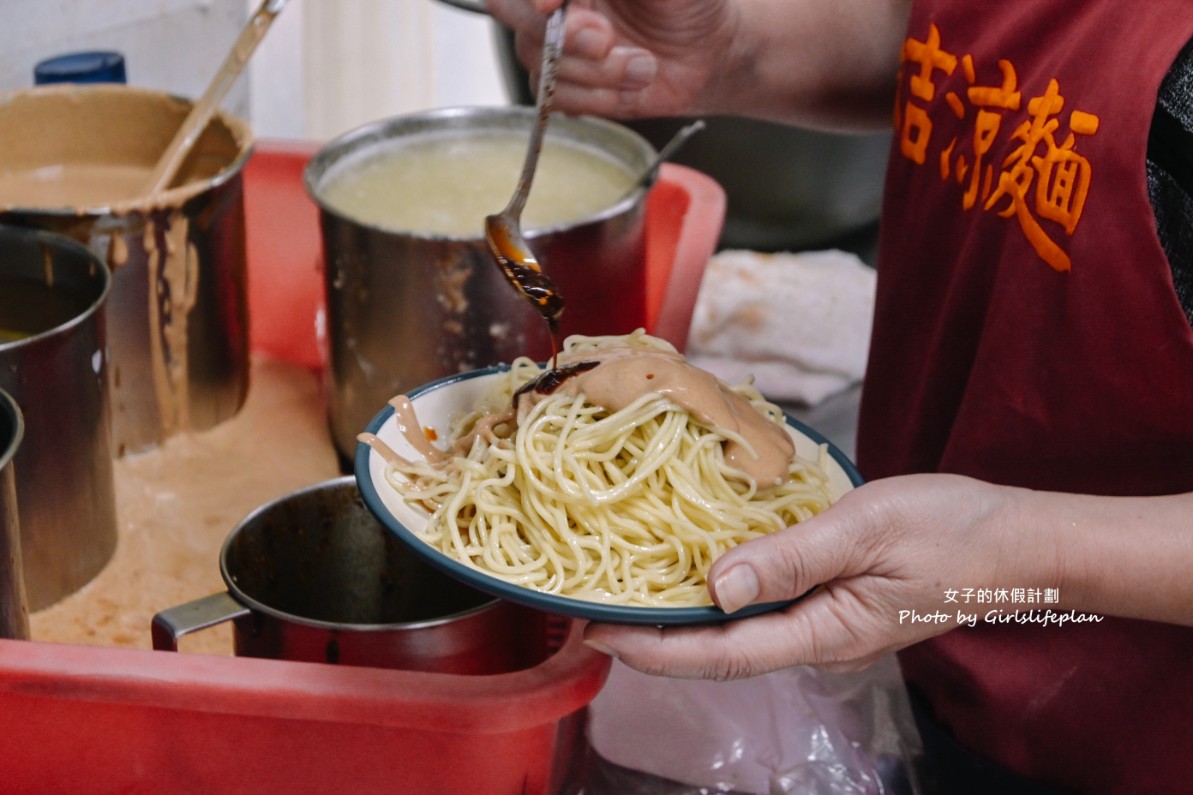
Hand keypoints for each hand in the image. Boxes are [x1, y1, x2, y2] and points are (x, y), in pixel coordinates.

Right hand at [484, 0, 739, 117]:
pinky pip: (558, 99)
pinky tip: (632, 83)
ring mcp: (560, 46)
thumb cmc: (691, 3)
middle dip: (562, 36)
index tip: (552, 6)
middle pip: (511, 12)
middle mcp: (559, 3)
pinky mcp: (571, 86)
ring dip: (599, 72)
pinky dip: (601, 97)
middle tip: (606, 38)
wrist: (714, 53)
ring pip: (540, 63)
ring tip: (643, 63)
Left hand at [584, 473, 1044, 677]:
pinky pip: (765, 609)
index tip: (598, 632)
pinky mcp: (834, 604)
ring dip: (682, 620)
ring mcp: (827, 626)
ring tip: (626, 597)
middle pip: (721, 652)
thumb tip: (714, 586)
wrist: (1019, 542)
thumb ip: (790, 557)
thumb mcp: (867, 530)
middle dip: (655, 640)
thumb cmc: (952, 530)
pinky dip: (720, 596)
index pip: (722, 653)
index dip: (656, 647)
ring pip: (740, 633)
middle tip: (591, 615)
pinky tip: (695, 573)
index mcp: (825, 632)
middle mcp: (818, 641)